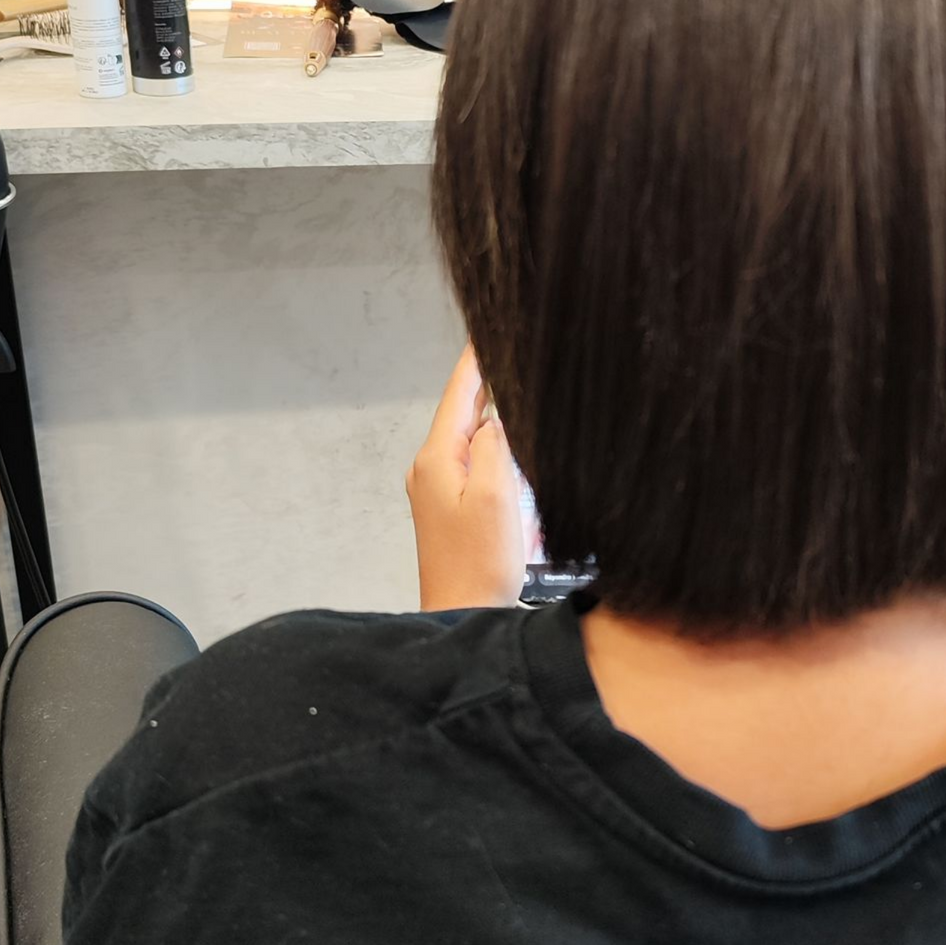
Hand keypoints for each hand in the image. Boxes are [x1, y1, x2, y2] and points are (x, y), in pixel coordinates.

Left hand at [406, 347, 537, 610]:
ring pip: (469, 438)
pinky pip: (473, 463)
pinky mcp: (449, 509)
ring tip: (516, 386)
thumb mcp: (496, 495)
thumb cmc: (481, 564)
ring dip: (493, 415)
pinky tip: (512, 443)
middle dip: (487, 383)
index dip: (476, 360)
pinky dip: (493, 447)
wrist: (462, 616)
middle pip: (462, 412)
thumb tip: (494, 416)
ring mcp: (436, 490)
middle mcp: (429, 468)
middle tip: (512, 350)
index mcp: (437, 459)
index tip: (488, 328)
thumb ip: (493, 444)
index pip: (459, 394)